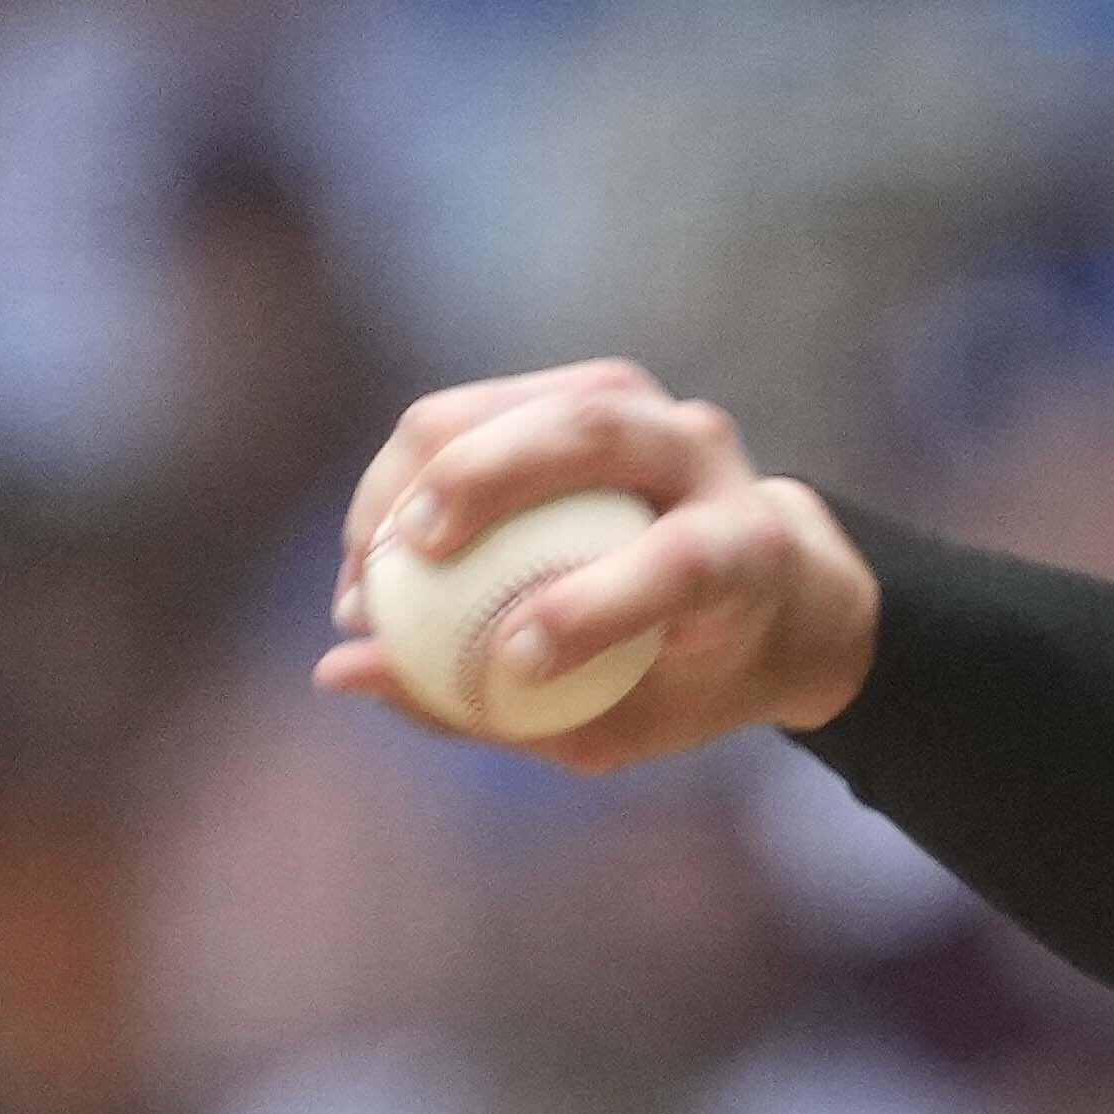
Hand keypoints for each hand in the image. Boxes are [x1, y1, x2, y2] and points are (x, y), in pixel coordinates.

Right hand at [313, 361, 880, 770]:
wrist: (771, 597)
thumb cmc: (691, 678)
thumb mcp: (621, 723)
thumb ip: (498, 710)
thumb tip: (341, 671)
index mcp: (753, 552)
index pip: (682, 561)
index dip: (592, 608)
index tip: (509, 661)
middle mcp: (709, 459)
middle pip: (593, 434)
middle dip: (481, 483)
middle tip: (395, 562)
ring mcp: (653, 409)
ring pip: (528, 402)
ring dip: (425, 468)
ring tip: (367, 559)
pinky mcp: (594, 390)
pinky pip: (487, 403)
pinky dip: (419, 460)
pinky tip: (378, 532)